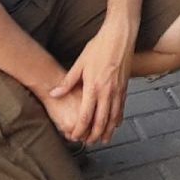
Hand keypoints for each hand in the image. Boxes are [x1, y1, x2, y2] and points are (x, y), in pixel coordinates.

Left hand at [46, 26, 133, 145]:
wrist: (120, 36)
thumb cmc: (99, 47)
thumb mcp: (80, 63)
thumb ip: (68, 81)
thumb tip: (54, 94)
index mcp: (93, 87)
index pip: (86, 115)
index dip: (80, 129)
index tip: (74, 136)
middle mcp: (107, 92)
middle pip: (100, 121)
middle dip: (93, 135)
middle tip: (88, 143)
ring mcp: (118, 90)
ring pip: (113, 117)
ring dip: (107, 131)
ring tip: (102, 140)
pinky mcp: (125, 87)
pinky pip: (121, 108)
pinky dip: (118, 119)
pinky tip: (115, 125)